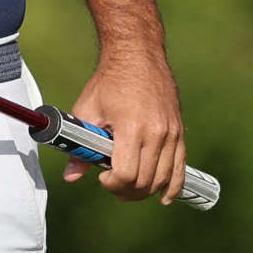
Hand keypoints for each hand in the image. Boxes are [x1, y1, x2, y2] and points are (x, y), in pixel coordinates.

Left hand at [62, 57, 185, 204]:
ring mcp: (171, 133)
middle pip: (145, 181)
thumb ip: (80, 146)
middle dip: (125, 191)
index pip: (126, 174)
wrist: (137, 55)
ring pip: (163, 178)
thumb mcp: (88, 110)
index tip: (101, 178)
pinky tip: (164, 197)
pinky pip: (180, 167)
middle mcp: (157, 133)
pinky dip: (172, 186)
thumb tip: (71, 175)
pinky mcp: (179, 131)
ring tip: (129, 190)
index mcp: (132, 128)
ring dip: (145, 191)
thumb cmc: (109, 81)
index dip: (111, 184)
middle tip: (111, 185)